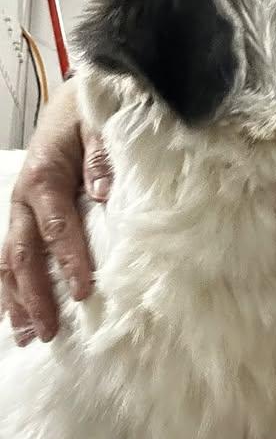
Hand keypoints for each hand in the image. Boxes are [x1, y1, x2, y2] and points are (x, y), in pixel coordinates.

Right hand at [0, 82, 111, 344]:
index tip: (82, 291)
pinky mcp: (23, 216)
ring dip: (16, 299)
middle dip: (33, 295)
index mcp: (44, 178)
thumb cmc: (88, 116)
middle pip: (23, 254)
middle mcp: (24, 198)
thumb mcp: (99, 126)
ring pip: (9, 261)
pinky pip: (11, 256)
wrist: (71, 103)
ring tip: (26, 336)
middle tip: (47, 331)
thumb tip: (103, 192)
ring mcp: (19, 210)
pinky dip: (11, 287)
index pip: (57, 228)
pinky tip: (16, 316)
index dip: (68, 260)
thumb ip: (102, 157)